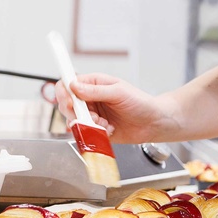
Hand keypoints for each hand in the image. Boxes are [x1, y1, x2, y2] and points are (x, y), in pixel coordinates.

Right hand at [54, 73, 172, 143]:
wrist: (154, 123)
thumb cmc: (140, 102)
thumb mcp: (119, 92)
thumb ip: (95, 91)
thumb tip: (74, 86)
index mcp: (94, 83)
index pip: (68, 84)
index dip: (64, 93)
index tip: (71, 103)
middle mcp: (90, 98)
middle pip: (67, 105)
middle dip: (77, 113)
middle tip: (92, 116)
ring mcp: (92, 114)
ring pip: (74, 120)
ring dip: (88, 124)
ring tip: (105, 123)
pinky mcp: (95, 129)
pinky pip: (84, 133)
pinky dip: (94, 133)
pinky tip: (109, 130)